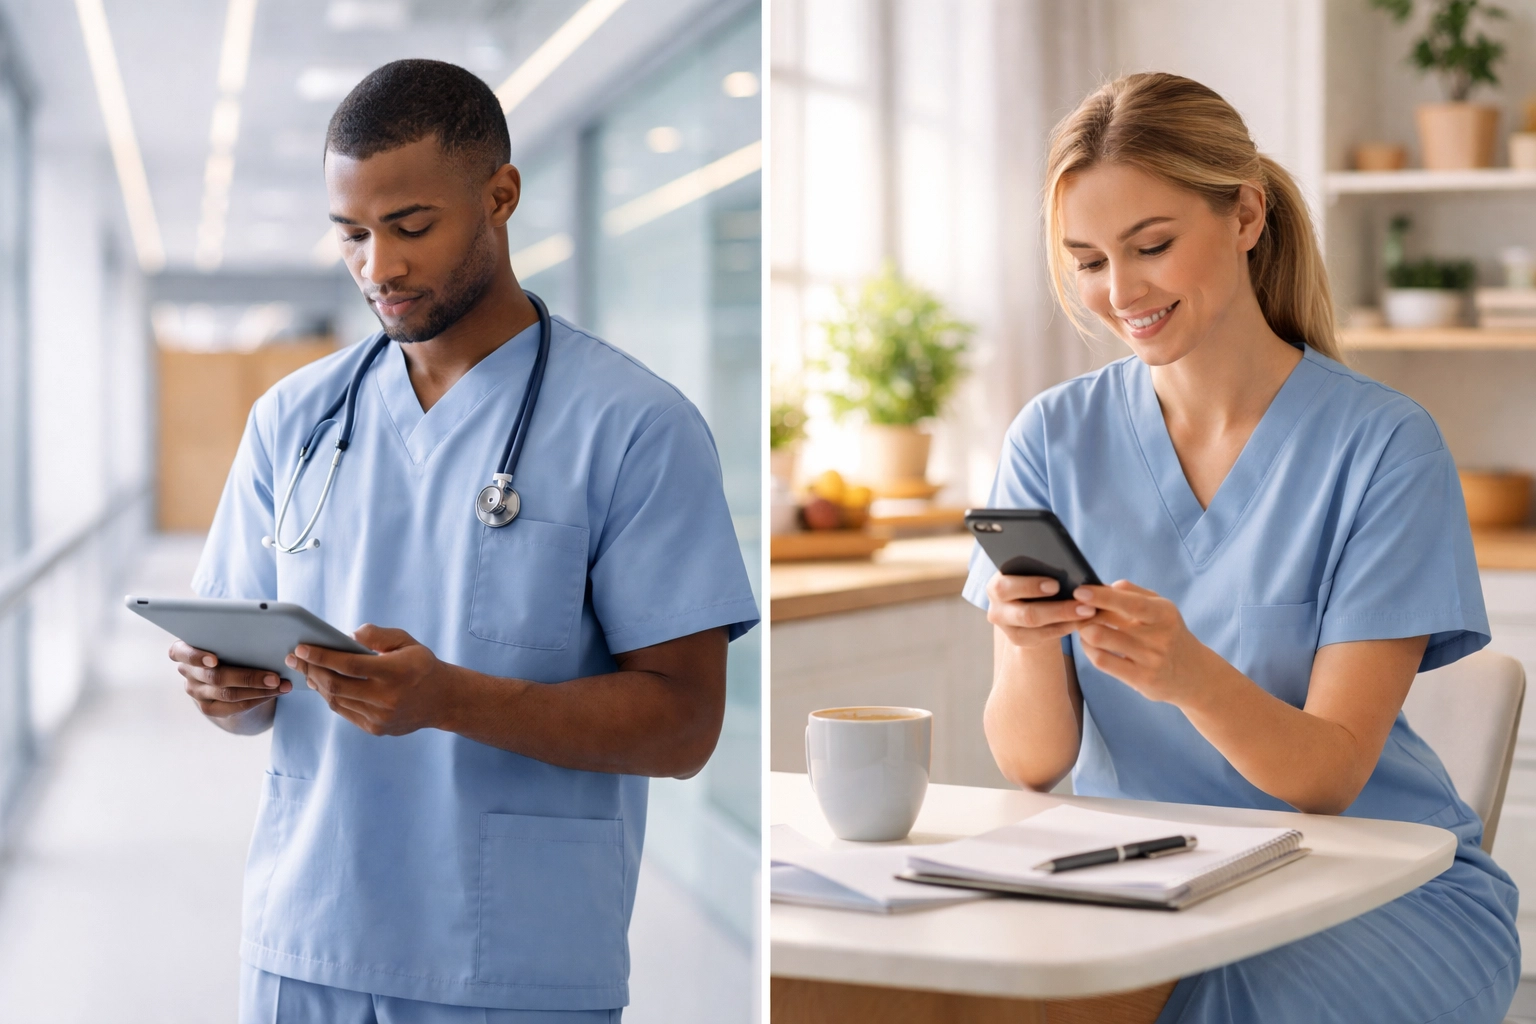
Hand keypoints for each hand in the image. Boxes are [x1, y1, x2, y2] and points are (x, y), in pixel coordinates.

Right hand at [170, 640, 290, 719]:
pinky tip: (274, 693)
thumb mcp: (225, 638)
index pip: (181, 652)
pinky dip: (257, 699)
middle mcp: (187, 671)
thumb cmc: (228, 646)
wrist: (226, 672)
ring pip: (228, 694)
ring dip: (259, 690)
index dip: (197, 657)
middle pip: (216, 677)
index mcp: (183, 650)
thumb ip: (231, 636)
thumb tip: (264, 632)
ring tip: (281, 685)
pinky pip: (234, 707)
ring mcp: (195, 692)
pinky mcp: (208, 708)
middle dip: (248, 677)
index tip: (214, 660)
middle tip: (274, 677)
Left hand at [286, 624, 458, 736]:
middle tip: (294, 658)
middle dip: (310, 669)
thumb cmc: (421, 665)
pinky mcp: (375, 728)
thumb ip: (376, 635)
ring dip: (316, 684)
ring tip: (305, 670)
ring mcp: (380, 716)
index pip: (349, 664)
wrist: (442, 700)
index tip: (301, 648)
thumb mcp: (406, 642)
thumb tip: (346, 636)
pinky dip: (329, 697)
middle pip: (335, 685)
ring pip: (336, 700)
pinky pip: (344, 712)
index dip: (321, 656)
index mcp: (395, 672)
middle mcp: (386, 697)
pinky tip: (322, 685)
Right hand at [985, 573, 1096, 647]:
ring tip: (1087, 613)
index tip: (1056, 585)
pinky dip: (1062, 628)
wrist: (1024, 599)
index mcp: (996, 584)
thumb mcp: (1032, 571)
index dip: (1030, 586)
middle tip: (1083, 605)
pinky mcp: (1017, 639)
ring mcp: (1006, 627)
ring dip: (1064, 620)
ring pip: (1035, 628)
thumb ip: (1041, 568)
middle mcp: (996, 608)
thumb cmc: (1032, 577)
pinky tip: (1079, 622)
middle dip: (1056, 610)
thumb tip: (1067, 566)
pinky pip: (1041, 637)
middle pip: (1025, 613)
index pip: (1006, 586)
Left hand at [1073, 581, 1210, 702]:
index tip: (1079, 591)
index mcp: (1164, 614)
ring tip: (1083, 626)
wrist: (1194, 673)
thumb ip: (1135, 593)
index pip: (1129, 603)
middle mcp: (1159, 637)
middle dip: (1084, 615)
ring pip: (1100, 642)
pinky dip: (1089, 650)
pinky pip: (1103, 662)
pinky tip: (1090, 644)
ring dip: (1084, 632)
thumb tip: (1107, 585)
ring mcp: (1150, 660)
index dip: (1101, 596)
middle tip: (1076, 611)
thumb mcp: (1161, 608)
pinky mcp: (1141, 680)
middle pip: (1106, 624)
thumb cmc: (1169, 633)